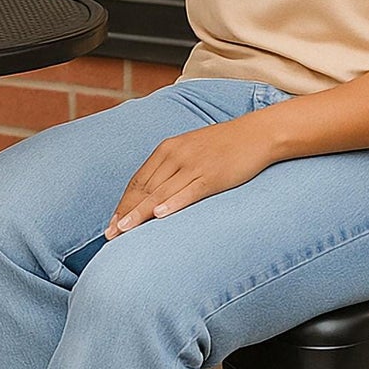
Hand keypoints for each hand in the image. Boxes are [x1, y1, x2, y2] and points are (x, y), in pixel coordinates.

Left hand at [104, 115, 277, 237]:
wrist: (257, 133)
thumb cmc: (225, 145)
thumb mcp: (192, 150)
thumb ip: (173, 167)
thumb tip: (157, 193)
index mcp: (167, 149)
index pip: (138, 181)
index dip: (123, 204)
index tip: (112, 224)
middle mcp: (176, 155)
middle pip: (144, 189)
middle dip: (125, 213)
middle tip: (110, 235)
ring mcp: (193, 165)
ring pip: (160, 193)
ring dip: (139, 213)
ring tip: (124, 231)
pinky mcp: (211, 175)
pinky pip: (188, 191)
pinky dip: (172, 203)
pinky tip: (159, 216)